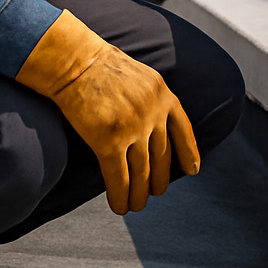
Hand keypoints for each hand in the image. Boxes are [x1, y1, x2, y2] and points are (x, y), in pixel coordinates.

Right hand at [16, 11, 199, 213]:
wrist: (74, 61)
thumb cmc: (99, 66)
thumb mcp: (138, 76)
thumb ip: (151, 98)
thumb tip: (154, 124)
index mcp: (162, 94)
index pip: (183, 130)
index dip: (189, 153)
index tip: (193, 170)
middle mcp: (153, 113)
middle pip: (161, 157)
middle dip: (159, 180)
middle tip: (155, 193)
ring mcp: (133, 128)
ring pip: (141, 173)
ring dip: (139, 194)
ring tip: (136, 206)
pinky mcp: (108, 140)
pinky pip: (118, 178)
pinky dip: (120, 196)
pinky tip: (119, 207)